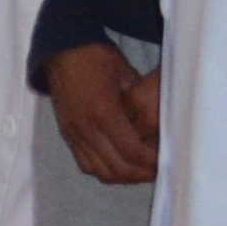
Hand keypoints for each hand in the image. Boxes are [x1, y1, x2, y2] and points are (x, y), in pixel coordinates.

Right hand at [45, 41, 161, 184]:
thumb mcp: (126, 73)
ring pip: (100, 170)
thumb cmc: (96, 57)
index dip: (151, 162)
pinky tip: (117, 165)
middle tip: (156, 171)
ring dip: (122, 176)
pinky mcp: (67, 134)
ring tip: (139, 171)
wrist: (61, 49)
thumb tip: (158, 120)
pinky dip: (103, 170)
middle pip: (117, 168)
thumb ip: (139, 101)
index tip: (165, 162)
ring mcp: (75, 134)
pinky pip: (85, 163)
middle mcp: (87, 128)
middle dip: (139, 174)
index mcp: (105, 113)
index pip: (132, 150)